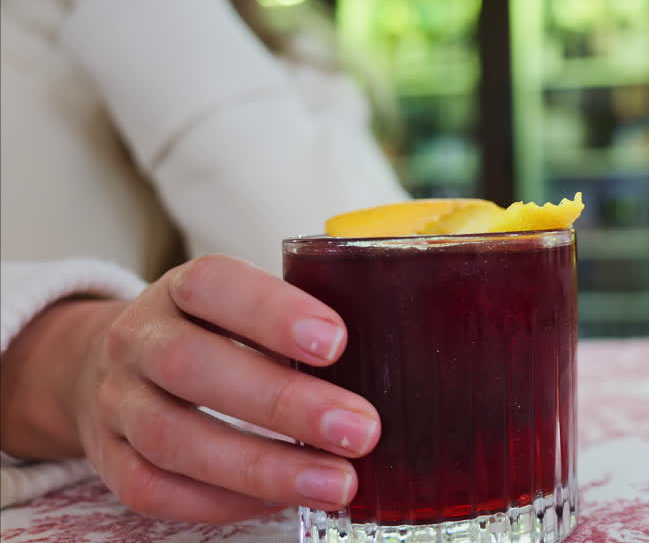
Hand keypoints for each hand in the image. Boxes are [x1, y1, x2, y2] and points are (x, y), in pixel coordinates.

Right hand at [70, 256, 378, 522]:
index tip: (336, 341)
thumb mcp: (245, 304)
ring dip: (264, 468)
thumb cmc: (212, 334)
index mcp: (180, 291)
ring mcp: (118, 404)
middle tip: (361, 429)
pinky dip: (225, 502)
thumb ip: (303, 322)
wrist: (115, 366)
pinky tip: (284, 500)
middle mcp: (139, 342)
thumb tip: (398, 352)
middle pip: (194, 368)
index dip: (273, 312)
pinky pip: (158, 491)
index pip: (214, 287)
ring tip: (339, 482)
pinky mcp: (110, 461)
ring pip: (174, 439)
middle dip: (284, 404)